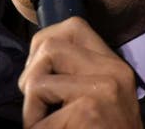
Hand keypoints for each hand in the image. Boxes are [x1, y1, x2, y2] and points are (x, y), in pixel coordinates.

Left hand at [18, 16, 142, 127]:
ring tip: (45, 126)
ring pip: (38, 80)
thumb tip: (37, 56)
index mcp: (114, 65)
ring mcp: (104, 89)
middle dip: (30, 76)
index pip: (73, 26)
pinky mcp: (90, 110)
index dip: (43, 43)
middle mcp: (114, 71)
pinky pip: (39, 119)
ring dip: (30, 110)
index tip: (39, 71)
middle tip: (38, 106)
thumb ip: (77, 73)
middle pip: (48, 45)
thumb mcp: (99, 97)